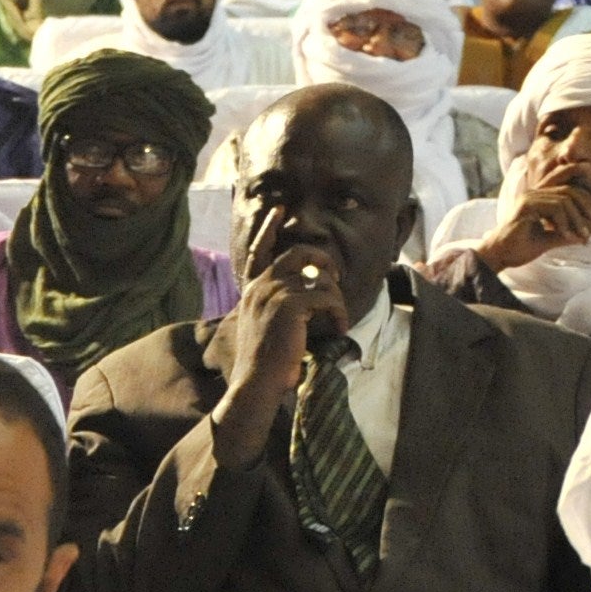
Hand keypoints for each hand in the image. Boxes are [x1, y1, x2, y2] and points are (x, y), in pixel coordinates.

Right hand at [210, 240, 345, 461]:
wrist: (255, 382)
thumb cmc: (263, 363)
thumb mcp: (264, 326)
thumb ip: (276, 306)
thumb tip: (305, 296)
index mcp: (251, 290)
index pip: (259, 250)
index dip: (269, 228)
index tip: (279, 210)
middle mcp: (260, 286)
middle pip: (298, 252)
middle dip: (322, 258)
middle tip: (335, 275)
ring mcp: (274, 292)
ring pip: (318, 278)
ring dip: (336, 299)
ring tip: (338, 319)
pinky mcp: (291, 304)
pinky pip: (327, 297)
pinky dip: (339, 313)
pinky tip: (339, 329)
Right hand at [474, 174, 590, 271]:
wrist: (498, 256)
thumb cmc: (519, 248)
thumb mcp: (549, 240)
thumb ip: (566, 234)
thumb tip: (585, 235)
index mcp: (538, 197)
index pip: (568, 190)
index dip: (585, 202)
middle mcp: (533, 193)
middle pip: (569, 191)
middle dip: (585, 208)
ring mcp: (529, 197)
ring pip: (564, 200)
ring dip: (576, 219)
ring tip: (581, 236)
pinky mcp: (526, 205)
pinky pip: (555, 208)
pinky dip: (565, 223)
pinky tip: (566, 236)